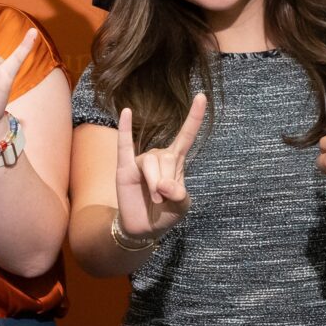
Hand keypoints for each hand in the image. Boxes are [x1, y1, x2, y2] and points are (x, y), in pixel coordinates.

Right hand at [114, 96, 204, 241]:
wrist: (143, 228)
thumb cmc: (165, 214)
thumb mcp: (181, 207)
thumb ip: (178, 196)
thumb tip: (162, 185)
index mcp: (176, 162)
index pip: (187, 135)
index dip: (194, 117)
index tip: (202, 96)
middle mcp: (159, 157)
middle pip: (166, 158)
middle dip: (166, 181)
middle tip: (163, 200)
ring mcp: (141, 161)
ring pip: (149, 163)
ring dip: (154, 183)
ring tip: (155, 198)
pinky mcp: (125, 168)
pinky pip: (124, 146)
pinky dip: (125, 129)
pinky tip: (126, 113)